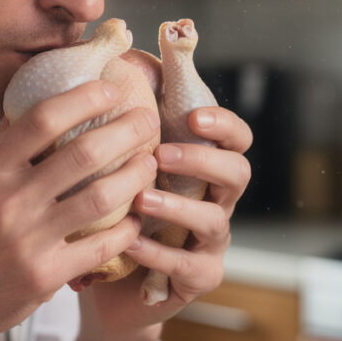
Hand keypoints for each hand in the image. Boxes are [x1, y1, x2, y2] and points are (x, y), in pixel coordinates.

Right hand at [0, 81, 159, 340]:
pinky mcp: (44, 276)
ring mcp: (27, 240)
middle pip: (84, 152)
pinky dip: (126, 229)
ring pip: (101, 197)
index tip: (110, 90)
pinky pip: (101, 246)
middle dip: (127, 130)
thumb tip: (33, 106)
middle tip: (147, 119)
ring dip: (135, 176)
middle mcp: (6, 200)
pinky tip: (136, 219)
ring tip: (149, 163)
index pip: (43, 118)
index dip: (85, 97)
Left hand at [72, 105, 251, 340]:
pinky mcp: (198, 278)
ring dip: (177, 206)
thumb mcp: (117, 164)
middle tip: (160, 155)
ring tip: (141, 199)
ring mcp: (210, 241)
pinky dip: (159, 253)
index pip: (236, 138)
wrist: (103, 280)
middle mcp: (215, 201)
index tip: (192, 116)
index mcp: (202, 168)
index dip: (224, 124)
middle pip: (238, 173)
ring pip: (214, 220)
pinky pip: (189, 266)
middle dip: (202, 160)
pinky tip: (130, 241)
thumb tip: (124, 59)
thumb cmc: (112, 210)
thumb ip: (127, 121)